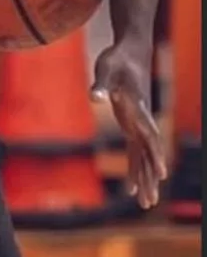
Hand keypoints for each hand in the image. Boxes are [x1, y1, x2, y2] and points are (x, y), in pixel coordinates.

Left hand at [91, 44, 166, 209]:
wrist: (130, 52)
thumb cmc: (118, 59)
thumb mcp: (107, 69)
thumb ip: (102, 85)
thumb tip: (95, 98)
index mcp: (139, 108)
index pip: (150, 134)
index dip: (156, 154)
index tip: (162, 173)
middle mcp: (143, 120)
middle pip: (151, 152)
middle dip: (151, 177)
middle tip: (150, 202)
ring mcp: (139, 124)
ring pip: (145, 157)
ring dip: (146, 180)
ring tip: (146, 204)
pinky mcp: (131, 125)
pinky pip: (135, 153)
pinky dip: (135, 170)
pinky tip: (132, 189)